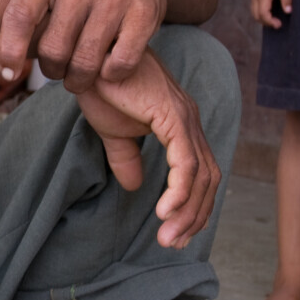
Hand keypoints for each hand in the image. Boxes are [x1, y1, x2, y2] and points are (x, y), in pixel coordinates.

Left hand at [0, 0, 175, 92]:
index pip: (20, 15)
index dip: (9, 49)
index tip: (8, 72)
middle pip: (53, 49)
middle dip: (51, 70)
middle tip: (56, 70)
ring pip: (85, 62)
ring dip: (78, 80)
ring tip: (78, 77)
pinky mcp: (143, 13)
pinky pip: (119, 63)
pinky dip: (109, 75)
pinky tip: (106, 69)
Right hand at [75, 47, 220, 248]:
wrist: (90, 56)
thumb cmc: (101, 85)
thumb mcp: (113, 131)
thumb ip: (126, 158)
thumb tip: (134, 187)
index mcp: (180, 125)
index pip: (200, 173)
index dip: (193, 206)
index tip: (175, 233)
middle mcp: (190, 122)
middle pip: (209, 179)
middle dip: (195, 216)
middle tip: (172, 243)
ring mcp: (185, 118)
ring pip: (201, 175)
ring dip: (187, 211)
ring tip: (166, 236)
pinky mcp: (172, 116)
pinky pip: (185, 162)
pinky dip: (180, 190)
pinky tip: (164, 211)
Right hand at [250, 0, 291, 27]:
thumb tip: (288, 11)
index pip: (263, 13)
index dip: (270, 21)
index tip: (279, 24)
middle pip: (256, 15)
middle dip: (266, 22)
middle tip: (278, 23)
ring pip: (253, 12)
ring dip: (262, 18)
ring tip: (274, 19)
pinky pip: (254, 7)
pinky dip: (260, 13)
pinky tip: (269, 12)